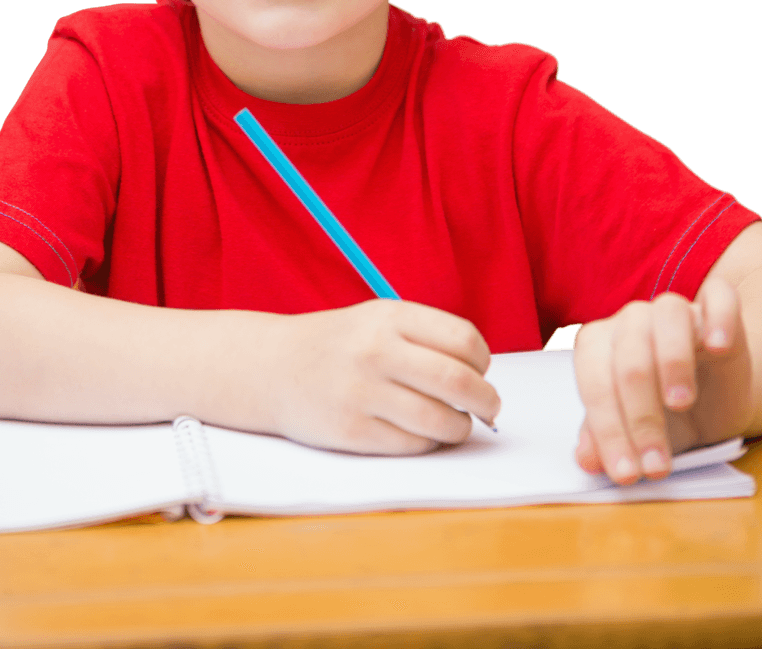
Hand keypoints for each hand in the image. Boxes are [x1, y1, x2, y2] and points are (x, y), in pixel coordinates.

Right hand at [267, 299, 500, 454]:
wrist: (271, 367)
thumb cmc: (339, 345)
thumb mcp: (378, 320)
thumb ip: (425, 339)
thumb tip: (481, 378)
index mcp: (389, 316)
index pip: (463, 340)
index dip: (482, 361)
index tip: (480, 370)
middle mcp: (376, 351)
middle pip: (458, 381)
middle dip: (486, 401)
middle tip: (490, 409)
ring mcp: (362, 392)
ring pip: (440, 421)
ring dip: (460, 427)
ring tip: (456, 424)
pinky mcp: (351, 431)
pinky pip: (413, 445)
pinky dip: (429, 443)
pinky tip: (423, 434)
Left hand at [573, 275, 753, 483]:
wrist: (713, 397)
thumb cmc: (664, 413)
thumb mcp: (635, 433)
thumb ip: (605, 440)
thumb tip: (585, 459)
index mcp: (598, 345)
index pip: (594, 381)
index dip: (608, 430)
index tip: (626, 473)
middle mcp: (631, 320)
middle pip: (629, 358)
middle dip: (641, 418)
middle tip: (657, 464)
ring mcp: (674, 310)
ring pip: (666, 315)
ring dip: (673, 361)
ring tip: (679, 404)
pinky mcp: (718, 308)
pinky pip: (719, 295)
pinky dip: (720, 316)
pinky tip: (719, 345)